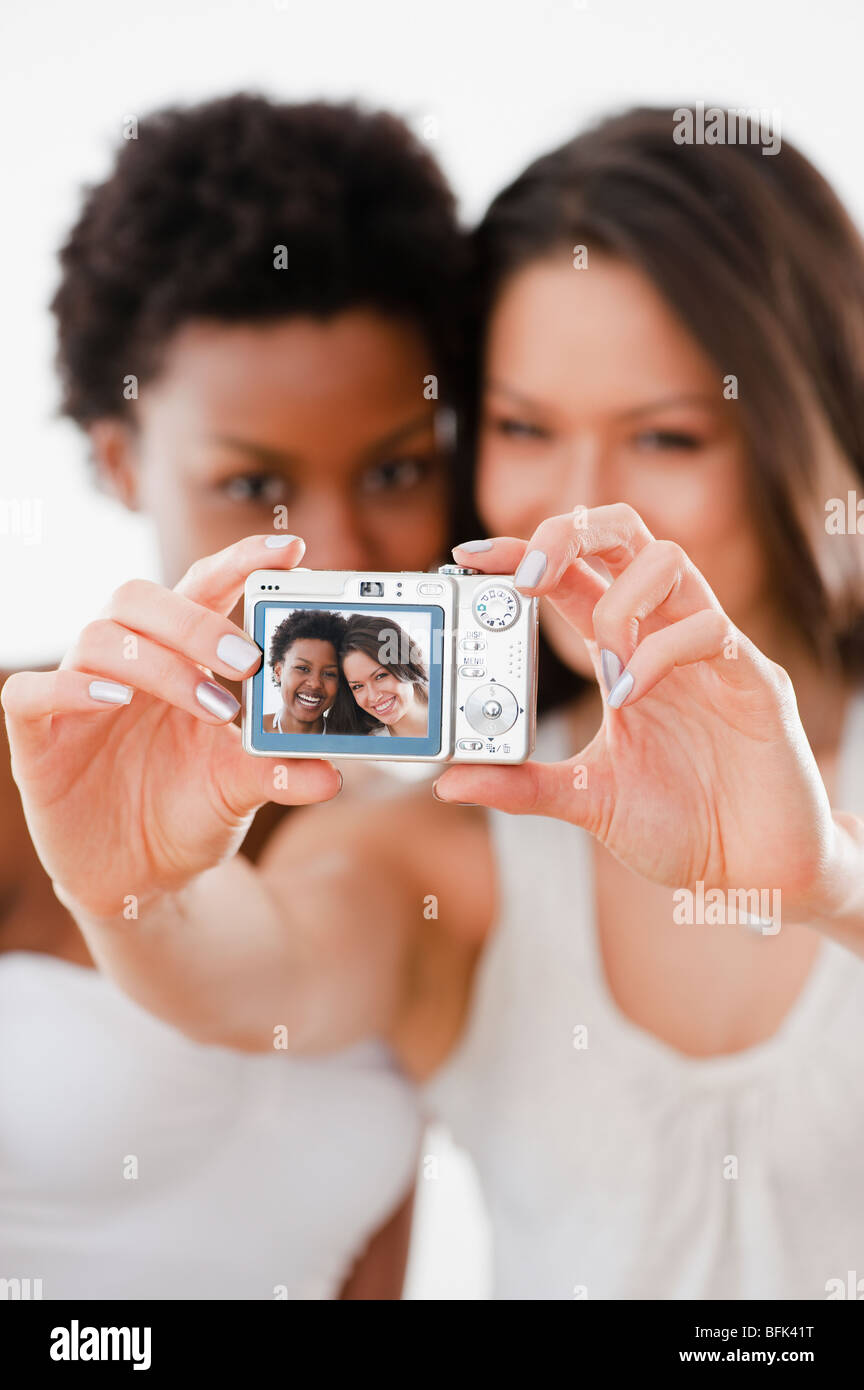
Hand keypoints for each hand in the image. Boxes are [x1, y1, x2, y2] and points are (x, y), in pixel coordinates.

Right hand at [2, 535, 340, 918]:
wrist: (142, 878)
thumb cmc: (190, 812)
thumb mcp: (241, 790)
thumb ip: (280, 772)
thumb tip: (330, 775)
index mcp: (179, 657)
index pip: (202, 587)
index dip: (240, 561)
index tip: (290, 550)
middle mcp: (126, 662)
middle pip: (141, 598)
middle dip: (197, 621)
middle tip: (249, 660)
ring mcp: (78, 695)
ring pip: (98, 637)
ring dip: (159, 664)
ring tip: (210, 705)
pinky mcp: (38, 738)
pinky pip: (31, 692)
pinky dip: (71, 687)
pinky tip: (115, 700)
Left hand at [434, 504, 843, 923]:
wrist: (753, 872)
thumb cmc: (682, 826)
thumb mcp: (586, 801)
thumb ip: (522, 785)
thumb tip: (448, 782)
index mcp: (625, 652)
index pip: (573, 573)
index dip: (524, 550)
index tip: (471, 554)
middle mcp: (667, 635)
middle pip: (624, 533)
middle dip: (568, 534)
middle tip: (528, 579)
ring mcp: (713, 651)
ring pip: (669, 559)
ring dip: (618, 602)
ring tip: (603, 668)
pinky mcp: (756, 679)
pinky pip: (710, 629)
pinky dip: (660, 653)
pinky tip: (634, 696)